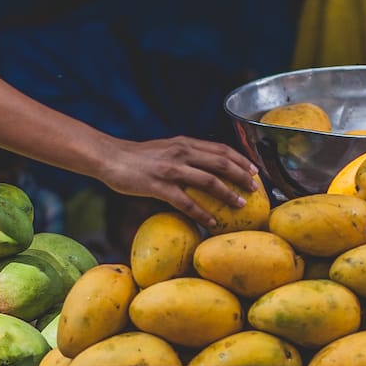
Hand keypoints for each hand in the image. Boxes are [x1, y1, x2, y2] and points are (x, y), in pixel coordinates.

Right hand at [99, 136, 259, 228]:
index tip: (255, 170)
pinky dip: (202, 213)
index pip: (221, 149)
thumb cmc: (137, 158)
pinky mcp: (158, 186)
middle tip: (255, 189)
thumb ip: (184, 156)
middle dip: (242, 176)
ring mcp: (170, 169)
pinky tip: (211, 222)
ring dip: (228, 194)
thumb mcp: (166, 149)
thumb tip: (203, 169)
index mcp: (184, 143)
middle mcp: (181, 153)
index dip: (241, 159)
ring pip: (209, 181)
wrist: (110, 158)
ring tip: (240, 205)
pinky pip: (186, 202)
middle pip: (221, 163)